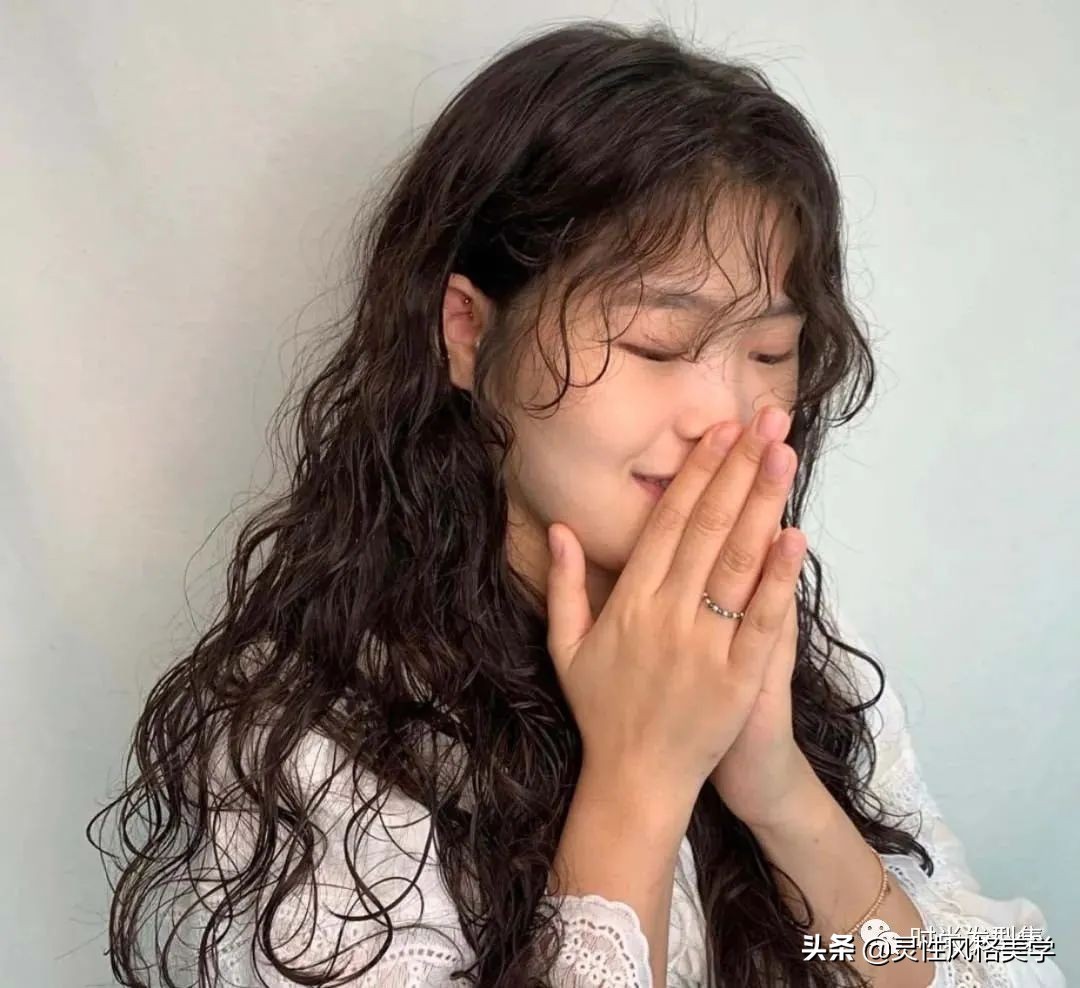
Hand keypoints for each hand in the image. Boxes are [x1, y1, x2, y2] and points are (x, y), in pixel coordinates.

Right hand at [544, 405, 806, 808]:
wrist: (635, 781)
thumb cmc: (601, 710)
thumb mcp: (565, 647)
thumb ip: (563, 585)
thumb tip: (560, 529)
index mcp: (629, 603)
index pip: (668, 524)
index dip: (697, 475)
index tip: (721, 433)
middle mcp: (666, 615)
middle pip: (707, 529)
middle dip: (738, 470)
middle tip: (766, 422)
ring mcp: (704, 646)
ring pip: (736, 563)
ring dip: (762, 505)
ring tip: (783, 456)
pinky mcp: (738, 680)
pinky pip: (760, 622)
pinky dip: (778, 579)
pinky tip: (794, 537)